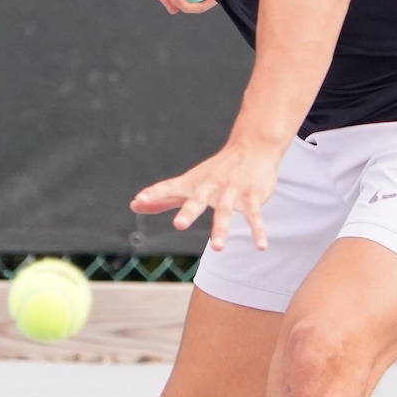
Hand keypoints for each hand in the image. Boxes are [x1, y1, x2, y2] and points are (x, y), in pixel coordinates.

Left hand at [130, 140, 281, 250]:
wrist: (253, 147)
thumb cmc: (216, 171)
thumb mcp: (189, 182)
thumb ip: (163, 197)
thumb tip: (135, 205)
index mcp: (193, 184)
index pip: (170, 188)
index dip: (154, 194)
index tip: (139, 201)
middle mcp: (210, 186)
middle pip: (198, 200)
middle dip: (188, 211)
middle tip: (179, 225)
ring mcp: (232, 191)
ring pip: (226, 211)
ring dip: (221, 229)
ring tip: (217, 249)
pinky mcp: (252, 196)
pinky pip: (254, 216)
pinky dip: (258, 231)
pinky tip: (260, 247)